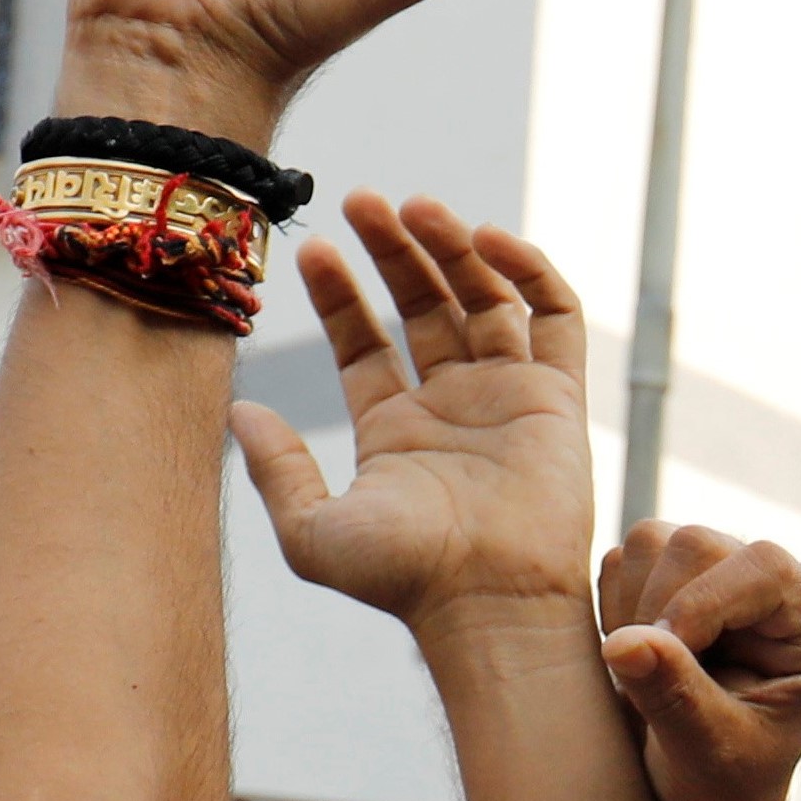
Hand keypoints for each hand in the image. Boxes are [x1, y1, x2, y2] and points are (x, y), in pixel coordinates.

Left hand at [231, 194, 593, 635]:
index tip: (312, 251)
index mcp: (394, 432)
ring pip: (485, 298)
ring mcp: (508, 399)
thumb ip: (276, 469)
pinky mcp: (559, 399)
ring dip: (452, 247)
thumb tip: (241, 410)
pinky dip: (530, 272)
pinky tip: (489, 241)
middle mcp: (452, 408)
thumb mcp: (312, 531)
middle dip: (394, 250)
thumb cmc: (404, 580)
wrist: (489, 600)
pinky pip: (554, 319)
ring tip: (417, 208)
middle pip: (423, 305)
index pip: (365, 342)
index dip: (339, 293)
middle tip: (362, 200)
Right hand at [596, 523, 800, 800]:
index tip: (666, 648)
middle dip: (656, 611)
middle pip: (695, 544)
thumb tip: (625, 645)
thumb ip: (675, 698)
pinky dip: (612, 609)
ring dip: (630, 610)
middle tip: (649, 684)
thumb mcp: (708, 755)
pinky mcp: (670, 584)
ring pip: (652, 544)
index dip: (707, 599)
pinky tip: (635, 663)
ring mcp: (717, 581)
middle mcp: (768, 594)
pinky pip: (622, 562)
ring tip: (646, 680)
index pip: (768, 567)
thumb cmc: (724, 791)